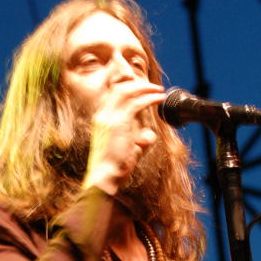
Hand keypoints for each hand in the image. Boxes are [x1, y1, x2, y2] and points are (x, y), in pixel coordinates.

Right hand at [82, 80, 164, 194]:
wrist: (105, 177)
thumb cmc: (115, 168)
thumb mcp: (128, 150)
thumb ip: (139, 140)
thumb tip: (148, 135)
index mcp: (101, 120)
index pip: (112, 95)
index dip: (128, 88)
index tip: (143, 90)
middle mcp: (102, 115)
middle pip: (118, 88)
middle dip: (137, 84)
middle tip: (153, 87)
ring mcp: (109, 117)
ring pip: (127, 91)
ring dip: (145, 88)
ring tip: (159, 91)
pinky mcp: (119, 122)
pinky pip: (136, 103)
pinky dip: (149, 98)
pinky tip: (159, 99)